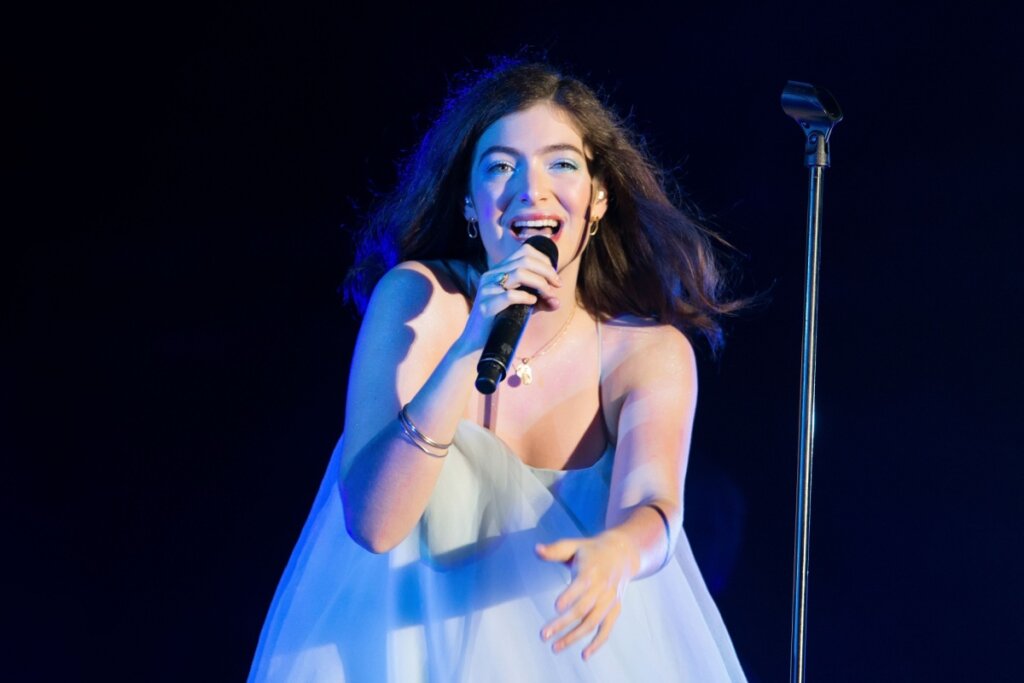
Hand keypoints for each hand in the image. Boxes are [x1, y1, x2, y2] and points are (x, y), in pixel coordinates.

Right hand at [460, 244, 562, 347]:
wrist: (478, 345)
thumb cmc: (502, 322)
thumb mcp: (525, 308)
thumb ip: (541, 302)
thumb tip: (557, 301)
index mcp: (499, 270)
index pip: (525, 251)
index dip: (545, 262)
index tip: (556, 279)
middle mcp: (491, 275)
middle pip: (525, 260)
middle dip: (547, 271)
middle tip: (557, 286)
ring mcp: (486, 289)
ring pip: (519, 274)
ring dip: (540, 283)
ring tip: (548, 295)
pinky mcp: (485, 306)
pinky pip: (510, 295)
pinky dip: (526, 298)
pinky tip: (532, 304)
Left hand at [535, 530, 639, 659]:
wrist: (622, 554)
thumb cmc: (591, 550)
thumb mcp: (574, 545)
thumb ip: (555, 550)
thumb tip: (536, 550)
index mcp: (592, 571)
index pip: (581, 585)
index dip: (570, 596)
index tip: (556, 607)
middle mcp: (602, 588)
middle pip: (583, 609)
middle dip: (563, 623)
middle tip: (543, 635)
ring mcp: (609, 601)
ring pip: (592, 622)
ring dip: (574, 636)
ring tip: (555, 647)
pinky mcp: (614, 610)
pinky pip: (607, 629)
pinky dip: (597, 643)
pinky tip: (584, 655)